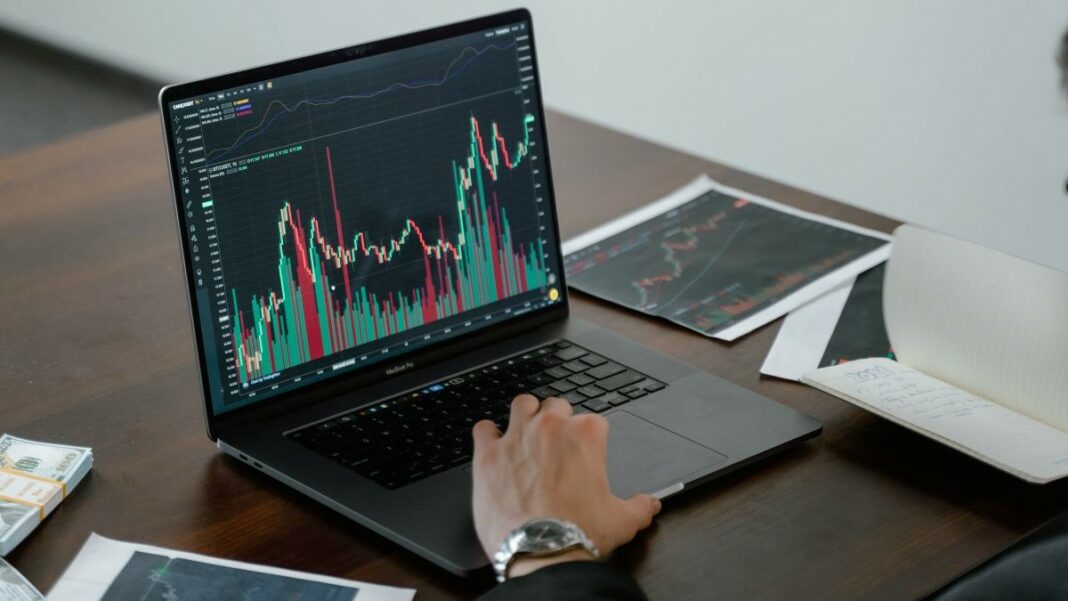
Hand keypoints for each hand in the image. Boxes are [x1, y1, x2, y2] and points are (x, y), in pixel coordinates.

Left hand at [471, 394, 661, 574]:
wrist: (543, 552)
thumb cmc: (580, 533)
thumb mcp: (622, 520)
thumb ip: (640, 506)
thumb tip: (650, 504)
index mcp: (586, 435)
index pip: (592, 420)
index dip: (589, 435)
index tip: (584, 451)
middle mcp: (550, 428)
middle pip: (555, 406)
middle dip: (557, 420)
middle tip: (555, 443)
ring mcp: (517, 437)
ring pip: (521, 404)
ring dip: (524, 415)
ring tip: (525, 432)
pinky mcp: (488, 454)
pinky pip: (484, 428)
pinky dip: (488, 434)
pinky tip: (492, 445)